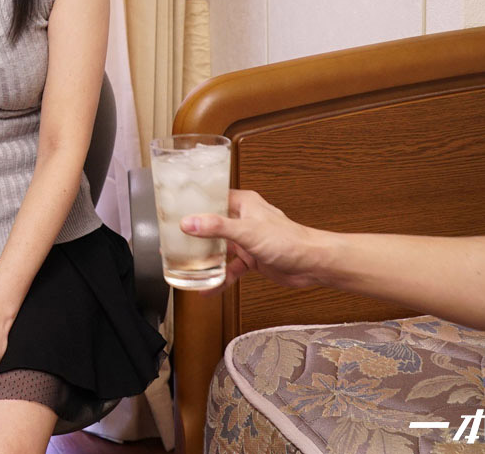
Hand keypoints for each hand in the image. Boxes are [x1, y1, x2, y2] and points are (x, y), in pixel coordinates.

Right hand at [180, 189, 328, 295]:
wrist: (312, 264)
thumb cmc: (289, 240)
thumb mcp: (247, 231)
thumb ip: (216, 227)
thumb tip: (189, 223)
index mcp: (243, 203)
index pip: (211, 198)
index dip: (192, 204)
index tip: (172, 211)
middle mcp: (243, 219)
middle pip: (211, 224)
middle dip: (194, 234)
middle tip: (172, 240)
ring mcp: (246, 240)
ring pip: (219, 247)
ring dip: (205, 258)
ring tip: (184, 263)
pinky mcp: (252, 258)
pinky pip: (230, 267)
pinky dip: (219, 277)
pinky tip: (208, 287)